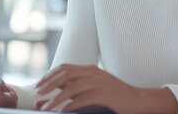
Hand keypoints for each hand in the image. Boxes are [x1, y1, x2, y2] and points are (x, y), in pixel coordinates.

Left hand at [35, 64, 177, 113]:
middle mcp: (94, 73)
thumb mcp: (95, 88)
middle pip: (65, 74)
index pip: (65, 68)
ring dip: (55, 99)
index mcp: (90, 69)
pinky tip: (61, 111)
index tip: (38, 85)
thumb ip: (78, 87)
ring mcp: (100, 82)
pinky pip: (82, 99)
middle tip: (38, 94)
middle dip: (49, 84)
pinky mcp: (105, 94)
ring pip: (71, 88)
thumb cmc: (116, 96)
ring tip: (45, 107)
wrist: (139, 101)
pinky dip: (69, 106)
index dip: (49, 75)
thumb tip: (55, 92)